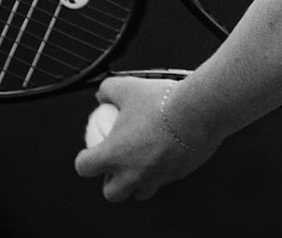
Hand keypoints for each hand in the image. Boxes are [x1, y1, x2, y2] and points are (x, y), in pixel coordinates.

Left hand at [73, 76, 218, 201]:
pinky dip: (160, 172)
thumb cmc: (162, 103)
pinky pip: (164, 181)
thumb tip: (102, 94)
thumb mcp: (127, 87)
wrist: (197, 112)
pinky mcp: (176, 177)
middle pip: (111, 193)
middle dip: (110, 182)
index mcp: (114, 155)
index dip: (84, 161)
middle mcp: (132, 174)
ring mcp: (155, 178)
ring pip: (140, 193)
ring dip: (136, 183)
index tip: (88, 153)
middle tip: (115, 165)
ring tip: (140, 164)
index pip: (85, 168)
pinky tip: (164, 154)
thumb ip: (108, 91)